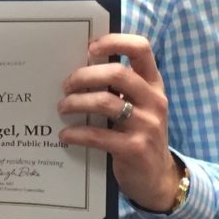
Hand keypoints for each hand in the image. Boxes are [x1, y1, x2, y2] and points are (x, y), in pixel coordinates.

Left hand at [58, 34, 179, 211]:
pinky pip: (98, 135)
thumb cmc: (137, 133)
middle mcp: (154, 101)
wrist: (157, 177)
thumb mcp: (136, 107)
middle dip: (84, 76)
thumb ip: (116, 89)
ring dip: (76, 103)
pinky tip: (65, 135)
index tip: (90, 48)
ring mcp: (147, 125)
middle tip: (65, 85)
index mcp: (153, 84)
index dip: (115, 42)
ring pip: (104, 102)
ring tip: (62, 108)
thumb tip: (76, 71)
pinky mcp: (135, 148)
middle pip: (117, 73)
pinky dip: (76, 133)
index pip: (141, 49)